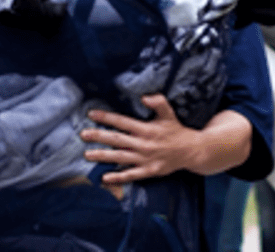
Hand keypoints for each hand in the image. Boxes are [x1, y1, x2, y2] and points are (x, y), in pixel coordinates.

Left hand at [80, 94, 199, 184]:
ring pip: (120, 157)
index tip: (92, 114)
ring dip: (103, 156)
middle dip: (98, 136)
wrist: (192, 151)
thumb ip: (158, 102)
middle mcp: (143, 144)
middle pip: (117, 140)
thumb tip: (144, 97)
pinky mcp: (149, 171)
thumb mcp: (169, 113)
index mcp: (146, 129)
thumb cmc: (177, 131)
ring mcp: (145, 159)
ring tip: (87, 154)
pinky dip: (118, 178)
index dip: (106, 118)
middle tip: (83, 134)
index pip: (122, 122)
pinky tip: (105, 178)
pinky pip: (131, 175)